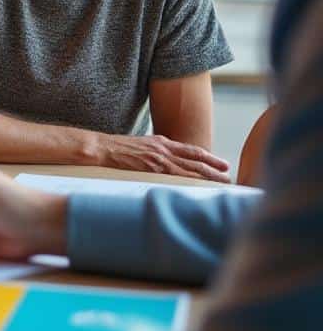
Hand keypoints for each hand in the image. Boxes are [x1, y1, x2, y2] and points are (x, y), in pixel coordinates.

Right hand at [98, 134, 230, 181]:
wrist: (101, 148)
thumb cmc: (116, 149)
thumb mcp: (141, 146)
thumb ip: (156, 153)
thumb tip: (165, 163)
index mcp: (162, 142)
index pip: (191, 150)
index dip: (209, 157)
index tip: (222, 164)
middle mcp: (164, 148)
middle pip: (196, 159)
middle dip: (214, 167)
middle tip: (229, 175)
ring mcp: (159, 158)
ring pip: (190, 168)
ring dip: (208, 176)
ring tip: (222, 183)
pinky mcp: (152, 167)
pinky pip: (176, 176)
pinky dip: (191, 181)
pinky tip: (200, 188)